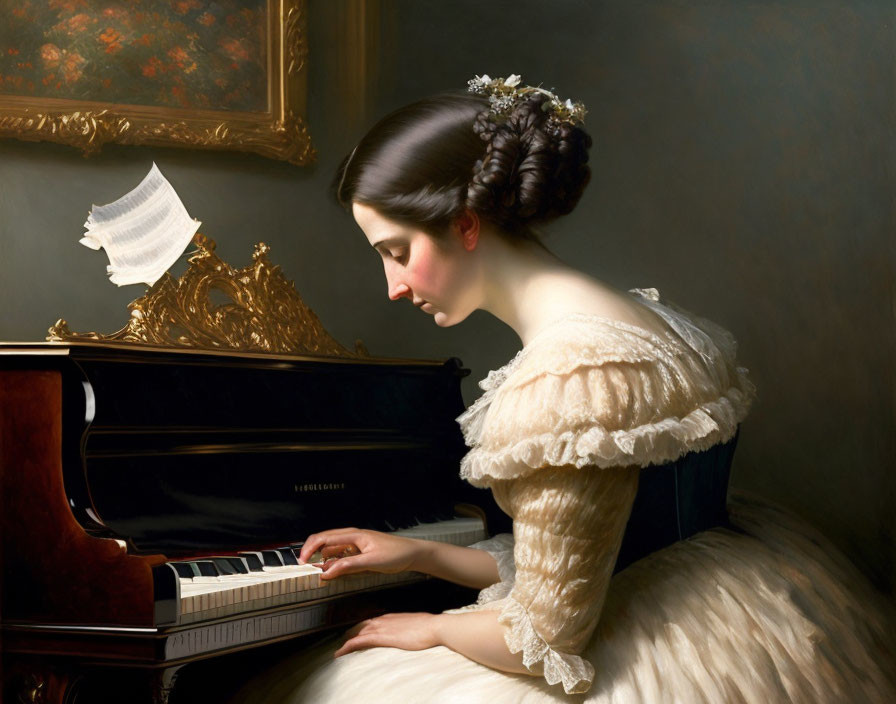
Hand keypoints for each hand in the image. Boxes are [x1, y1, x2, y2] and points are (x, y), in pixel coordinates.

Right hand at [297, 527, 422, 579]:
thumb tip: (326, 572)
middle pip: (324, 540)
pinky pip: (340, 555)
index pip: (324, 538)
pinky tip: (331, 571)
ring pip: (331, 549)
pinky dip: (332, 562)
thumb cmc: (396, 555)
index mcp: (354, 535)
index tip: (302, 563)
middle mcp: (352, 536)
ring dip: (322, 558)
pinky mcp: (359, 551)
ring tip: (315, 571)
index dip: (310, 549)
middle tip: (304, 568)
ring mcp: (355, 543)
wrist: (413, 554)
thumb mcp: (371, 562)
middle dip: (311, 552)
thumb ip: (348, 566)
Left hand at [334, 612, 441, 656]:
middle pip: (361, 626)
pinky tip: (340, 652)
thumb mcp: (417, 625)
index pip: (371, 621)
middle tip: (344, 642)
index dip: (362, 628)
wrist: (435, 627)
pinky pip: (359, 641)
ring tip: (340, 649)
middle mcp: (384, 620)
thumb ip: (409, 627)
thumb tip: (411, 631)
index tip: (356, 633)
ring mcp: (381, 627)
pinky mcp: (381, 637)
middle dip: (351, 633)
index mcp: (392, 616)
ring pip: (358, 633)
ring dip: (347, 641)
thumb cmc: (430, 627)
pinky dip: (348, 646)